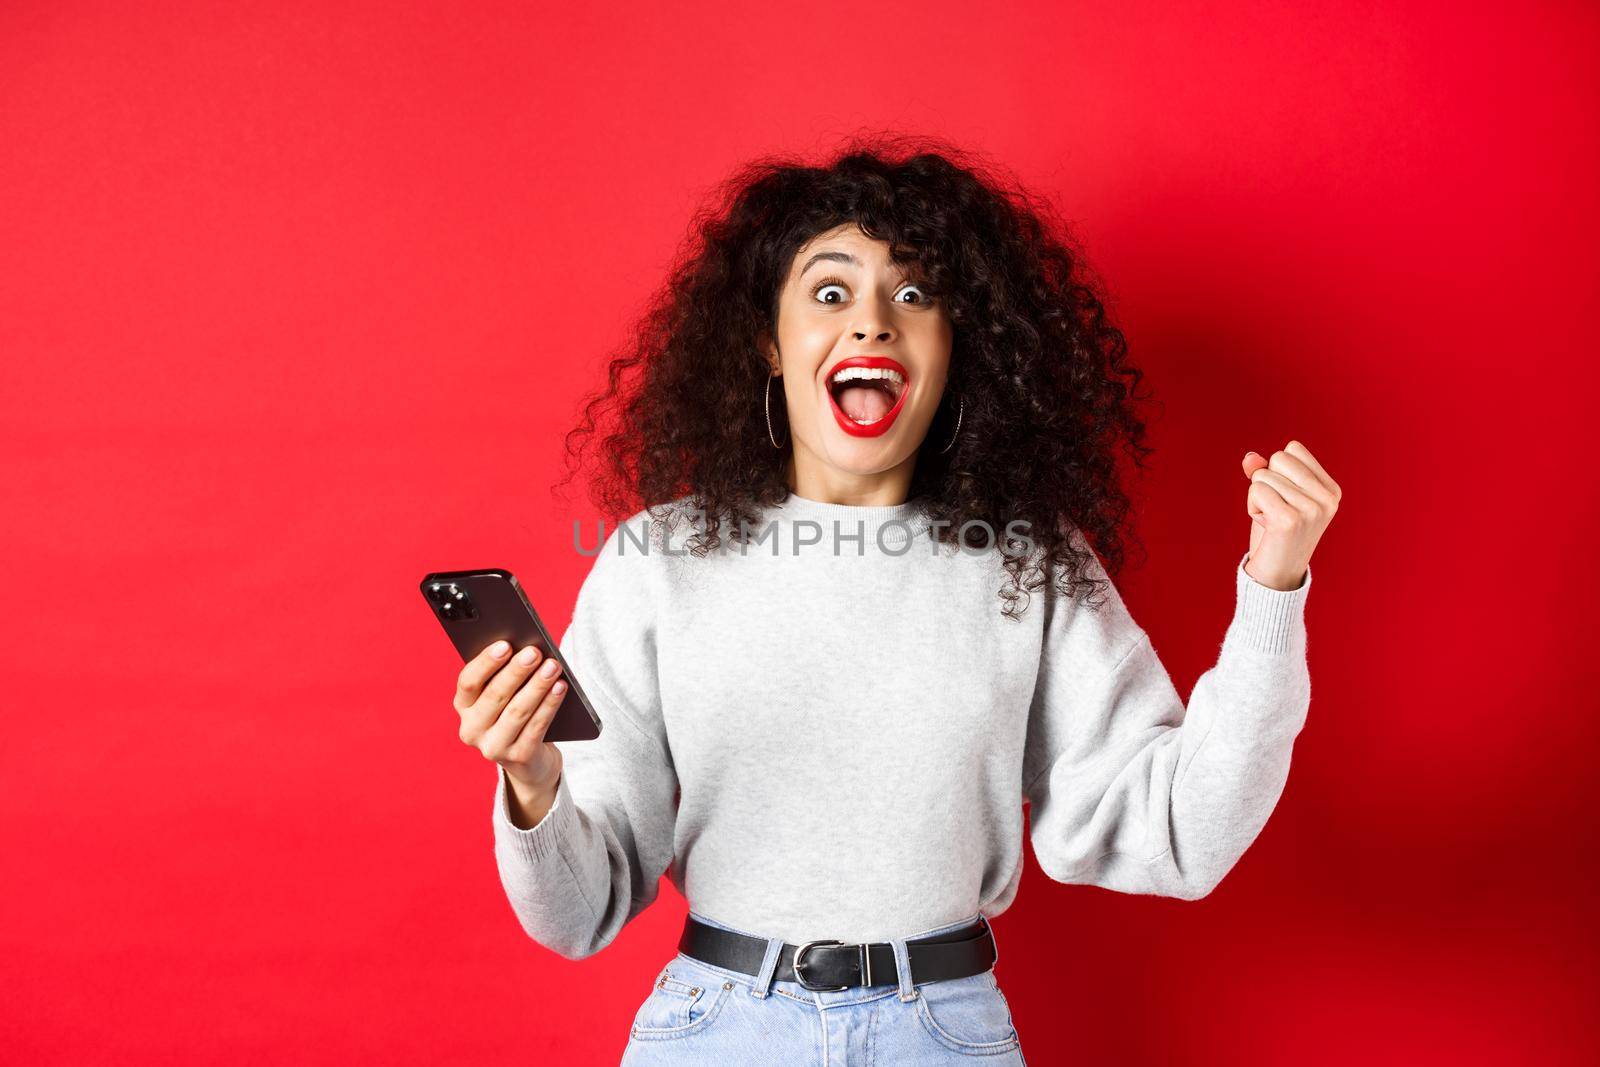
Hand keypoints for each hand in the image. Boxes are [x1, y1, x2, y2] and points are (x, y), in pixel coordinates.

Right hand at [454, 640, 565, 792]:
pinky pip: (536, 727)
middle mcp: (472, 729)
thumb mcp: (504, 695)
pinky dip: (550, 705)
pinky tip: (560, 688)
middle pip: (494, 695)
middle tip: (534, 652)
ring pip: (517, 711)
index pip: (468, 682)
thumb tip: (524, 649)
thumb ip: (505, 674)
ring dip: (537, 686)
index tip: (505, 644)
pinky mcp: (518, 758)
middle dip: (517, 671)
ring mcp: (493, 747)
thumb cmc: (516, 712)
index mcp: (463, 706)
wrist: (530, 758)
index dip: (486, 662)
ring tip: (552, 667)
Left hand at [1240, 440, 1339, 590]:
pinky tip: (1266, 526)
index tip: (1285, 499)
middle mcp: (1327, 499)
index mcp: (1331, 490)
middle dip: (1266, 482)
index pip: (1293, 449)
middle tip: (1275, 511)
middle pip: (1279, 458)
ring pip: (1263, 475)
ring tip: (1271, 521)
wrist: (1277, 574)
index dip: (1278, 471)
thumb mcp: (1275, 496)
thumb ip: (1265, 473)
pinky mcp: (1290, 520)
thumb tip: (1249, 458)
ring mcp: (1311, 510)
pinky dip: (1252, 507)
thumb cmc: (1275, 532)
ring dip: (1258, 498)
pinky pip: (1256, 490)